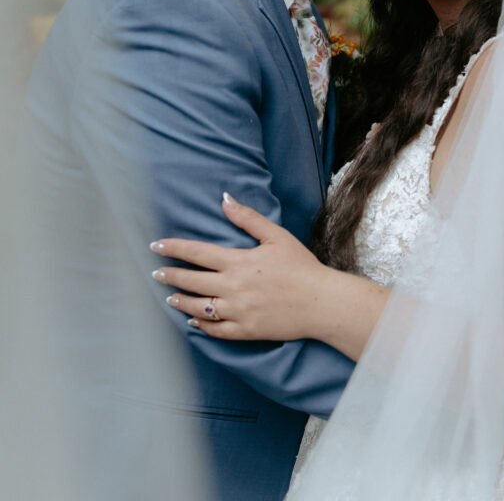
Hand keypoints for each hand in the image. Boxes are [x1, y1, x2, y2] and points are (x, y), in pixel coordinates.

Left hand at [150, 194, 325, 340]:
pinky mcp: (246, 331)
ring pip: (199, 308)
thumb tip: (225, 199)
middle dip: (171, 275)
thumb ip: (248, 218)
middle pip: (192, 281)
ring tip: (169, 297)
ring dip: (181, 301)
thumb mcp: (276, 236)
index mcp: (239, 262)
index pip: (197, 253)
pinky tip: (193, 322)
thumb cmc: (301, 266)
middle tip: (156, 272)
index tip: (157, 245)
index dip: (174, 248)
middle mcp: (233, 288)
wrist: (321, 302)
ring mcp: (238, 311)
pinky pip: (216, 331)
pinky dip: (201, 326)